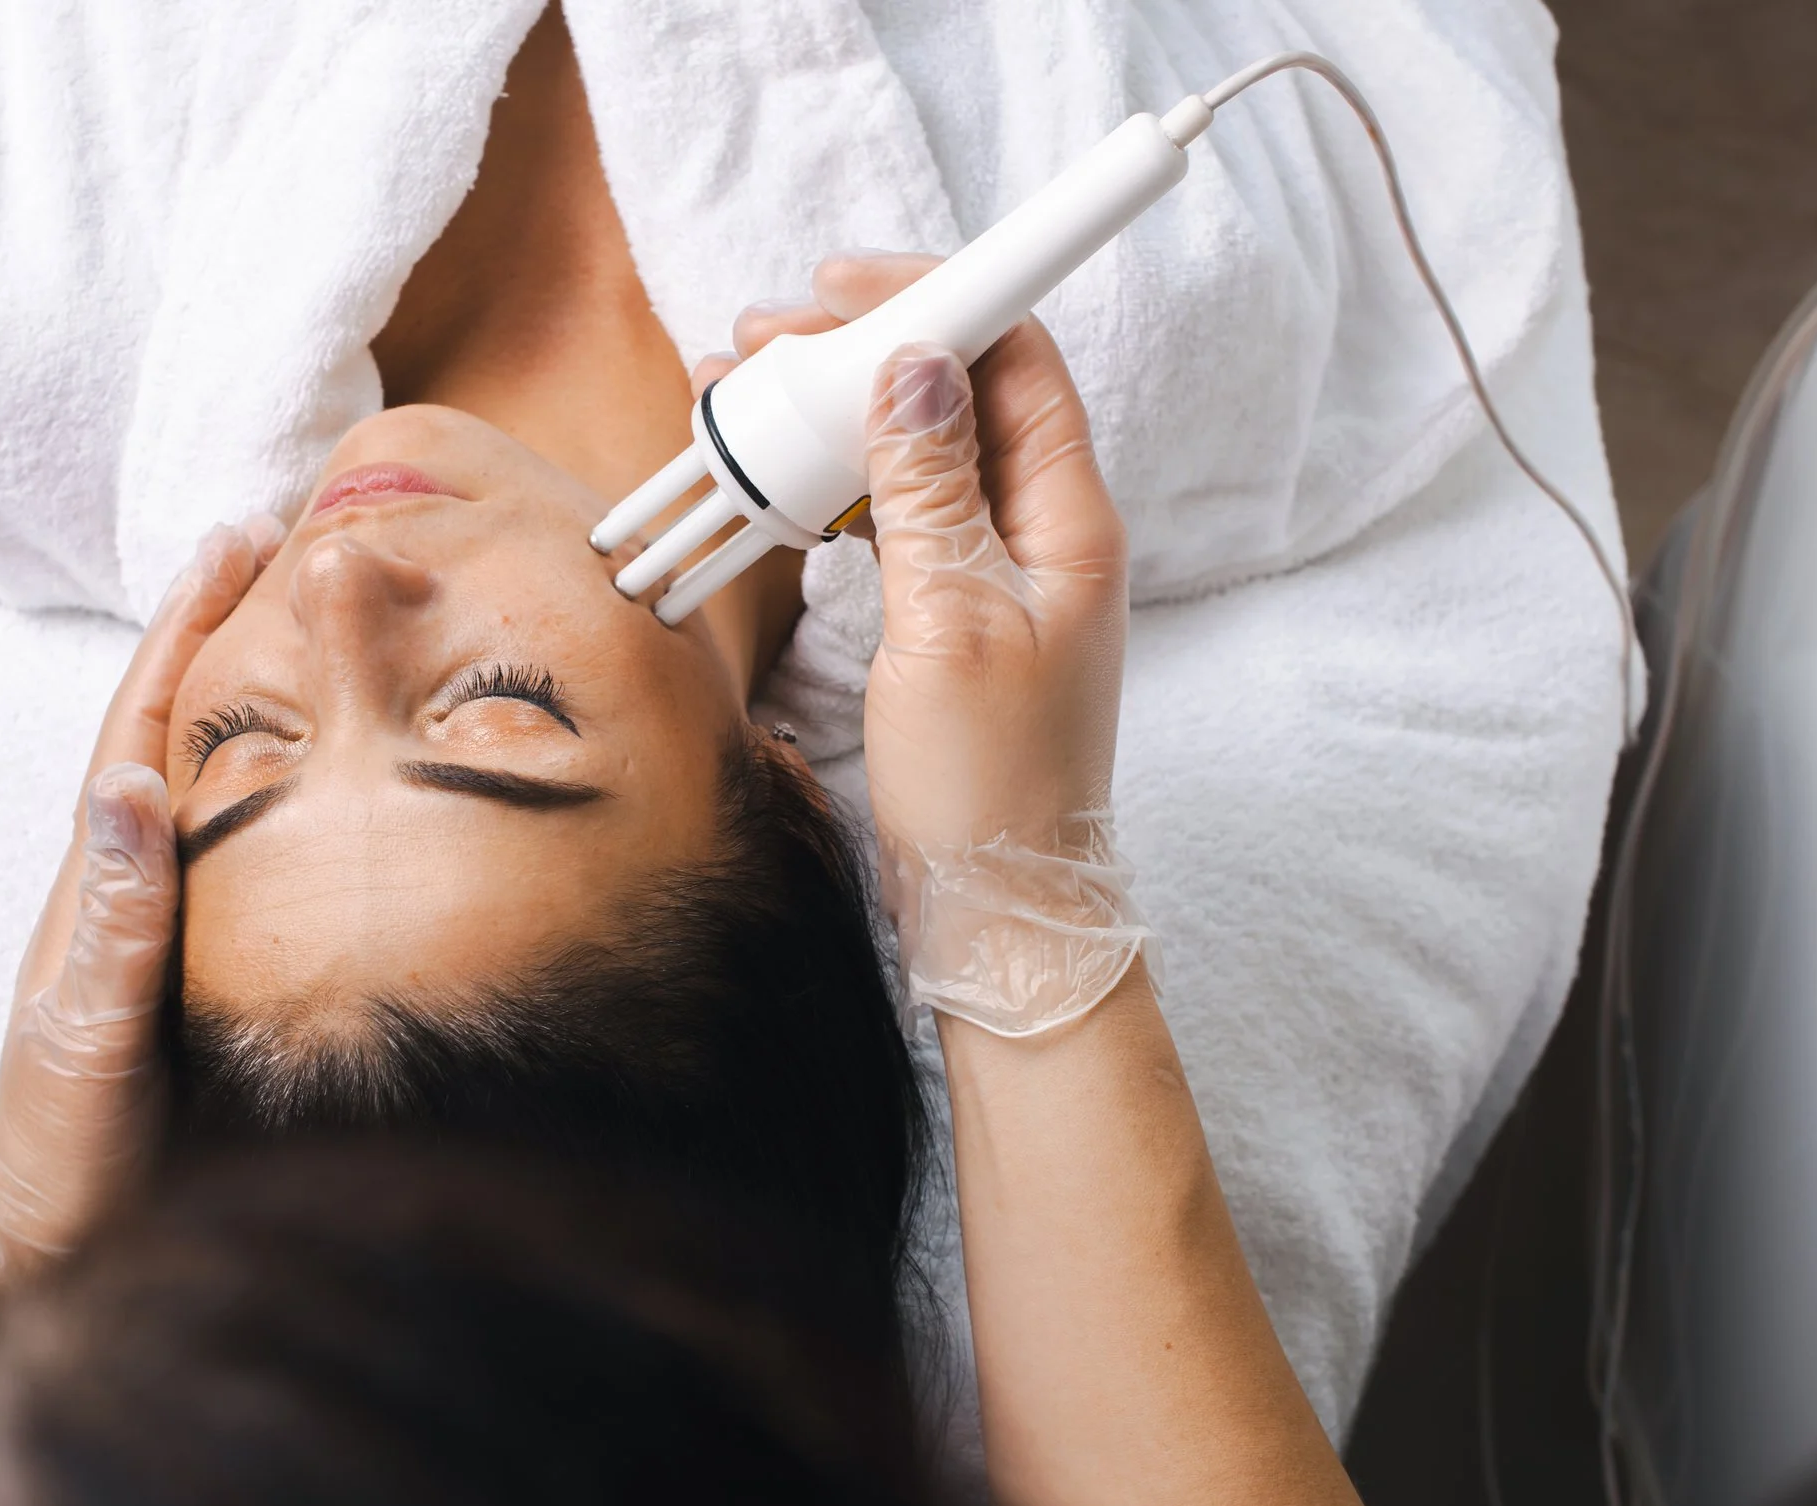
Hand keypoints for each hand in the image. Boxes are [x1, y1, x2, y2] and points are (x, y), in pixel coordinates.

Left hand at [0, 516, 279, 1287]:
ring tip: (318, 638)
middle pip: (180, 736)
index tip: (235, 542)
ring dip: (262, 709)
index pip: (144, 729)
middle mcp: (134, 895)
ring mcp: (168, 937)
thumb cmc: (67, 1158)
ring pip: (219, 795)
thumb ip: (112, 920)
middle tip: (282, 550)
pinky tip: (335, 798)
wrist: (58, 1255)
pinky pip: (253, 866)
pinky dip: (290, 805)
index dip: (187, 633)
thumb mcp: (87, 1034)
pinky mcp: (207, 985)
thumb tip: (125, 782)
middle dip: (227, 639)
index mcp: (100, 888)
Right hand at [702, 254, 1127, 855]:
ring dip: (840, 416)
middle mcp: (1043, 532)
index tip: (843, 288)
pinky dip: (842, 485)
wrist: (1000, 907)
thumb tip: (916, 366)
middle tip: (763, 344)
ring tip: (746, 401)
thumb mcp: (948, 621)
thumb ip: (930, 489)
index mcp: (1069, 521)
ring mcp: (1000, 572)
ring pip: (921, 451)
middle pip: (962, 392)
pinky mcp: (958, 612)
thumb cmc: (990, 784)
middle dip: (866, 352)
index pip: (1017, 359)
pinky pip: (902, 514)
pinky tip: (786, 482)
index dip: (938, 301)